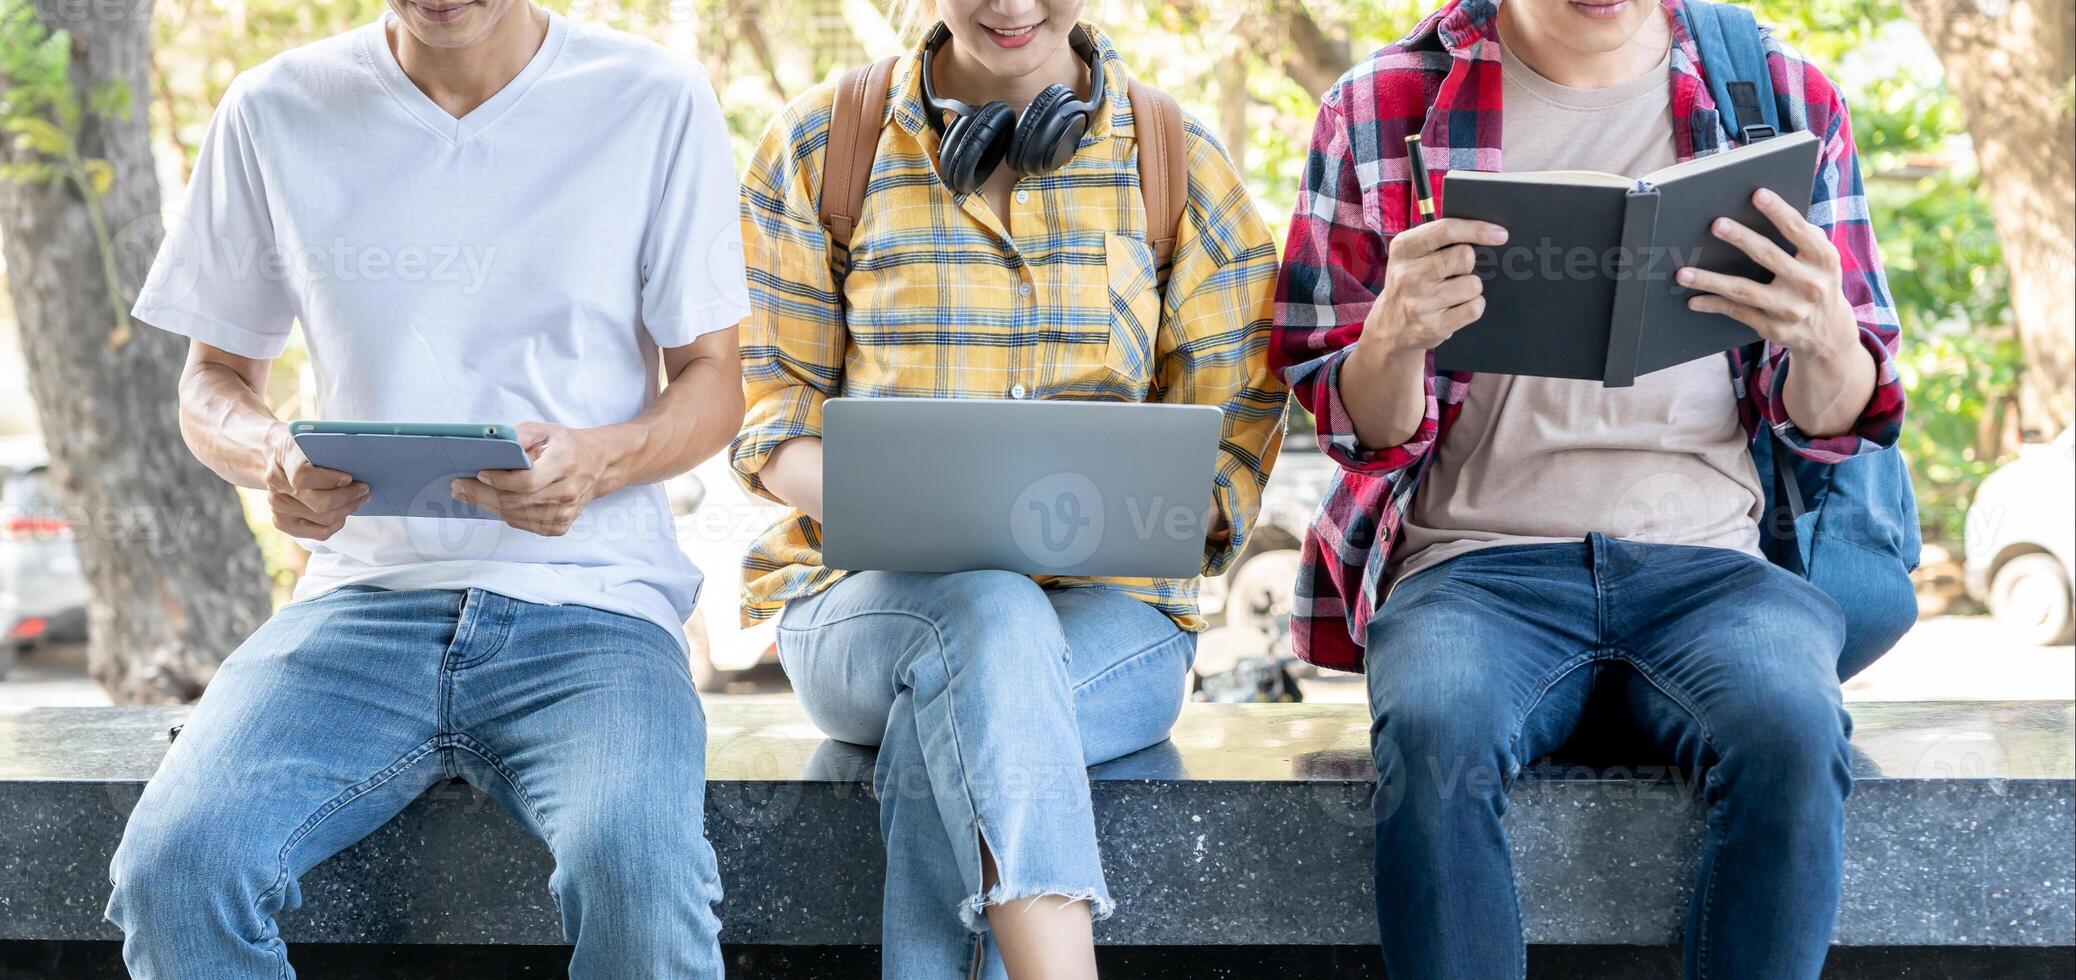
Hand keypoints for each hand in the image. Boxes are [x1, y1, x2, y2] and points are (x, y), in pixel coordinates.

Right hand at [263, 425, 367, 540]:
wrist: (277, 455)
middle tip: (365, 489)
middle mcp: (276, 484)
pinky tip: (344, 513)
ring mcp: (276, 505)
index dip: (330, 480)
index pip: (303, 476)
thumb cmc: (304, 446)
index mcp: (282, 457)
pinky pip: (318, 533)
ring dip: (347, 509)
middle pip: (320, 503)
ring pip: (323, 519)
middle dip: (349, 497)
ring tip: (359, 498)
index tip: (349, 477)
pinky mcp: (281, 522)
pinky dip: (337, 524)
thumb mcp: (312, 437)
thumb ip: (329, 447)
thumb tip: (361, 459)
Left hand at [451, 422, 608, 536]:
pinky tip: (488, 503)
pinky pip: (523, 524)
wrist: (597, 465)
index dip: (500, 481)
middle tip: (458, 486)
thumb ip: (518, 436)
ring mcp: (566, 513)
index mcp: (566, 462)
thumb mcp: (544, 429)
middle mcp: (569, 491)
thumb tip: (489, 447)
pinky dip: (502, 513)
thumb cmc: (565, 445)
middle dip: (482, 495)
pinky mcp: (560, 526)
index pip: (528, 481)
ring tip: (465, 494)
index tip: (479, 473)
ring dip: (486, 506)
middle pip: (517, 501)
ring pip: (516, 515)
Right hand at [1362, 218, 1507, 355]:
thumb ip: (1439, 238)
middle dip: (1469, 263)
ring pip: (1473, 284)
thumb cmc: (1411, 282)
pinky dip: (1473, 306)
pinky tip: (1457, 308)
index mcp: (1403, 248)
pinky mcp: (1432, 327)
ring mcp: (1419, 303)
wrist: (1389, 327)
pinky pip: (1474, 308)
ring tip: (1453, 293)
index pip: (1446, 230)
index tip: (1500, 234)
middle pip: (1465, 256)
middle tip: (1456, 272)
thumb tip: (1488, 233)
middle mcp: (1408, 275)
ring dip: (1471, 287)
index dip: (1477, 229)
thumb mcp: (1411, 254)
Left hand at [1678, 188, 1858, 360]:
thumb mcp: (1821, 258)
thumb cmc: (1816, 280)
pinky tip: (1692, 300)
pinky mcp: (1774, 328)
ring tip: (1683, 273)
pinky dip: (1713, 305)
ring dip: (1710, 280)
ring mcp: (1791, 309)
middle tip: (1715, 224)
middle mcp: (1810, 284)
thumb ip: (1803, 234)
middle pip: (1768, 256)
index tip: (1757, 194)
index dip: (1779, 211)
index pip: (1798, 230)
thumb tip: (1767, 205)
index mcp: (1824, 259)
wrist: (1829, 331)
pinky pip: (1737, 312)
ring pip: (1744, 290)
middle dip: (1741, 238)